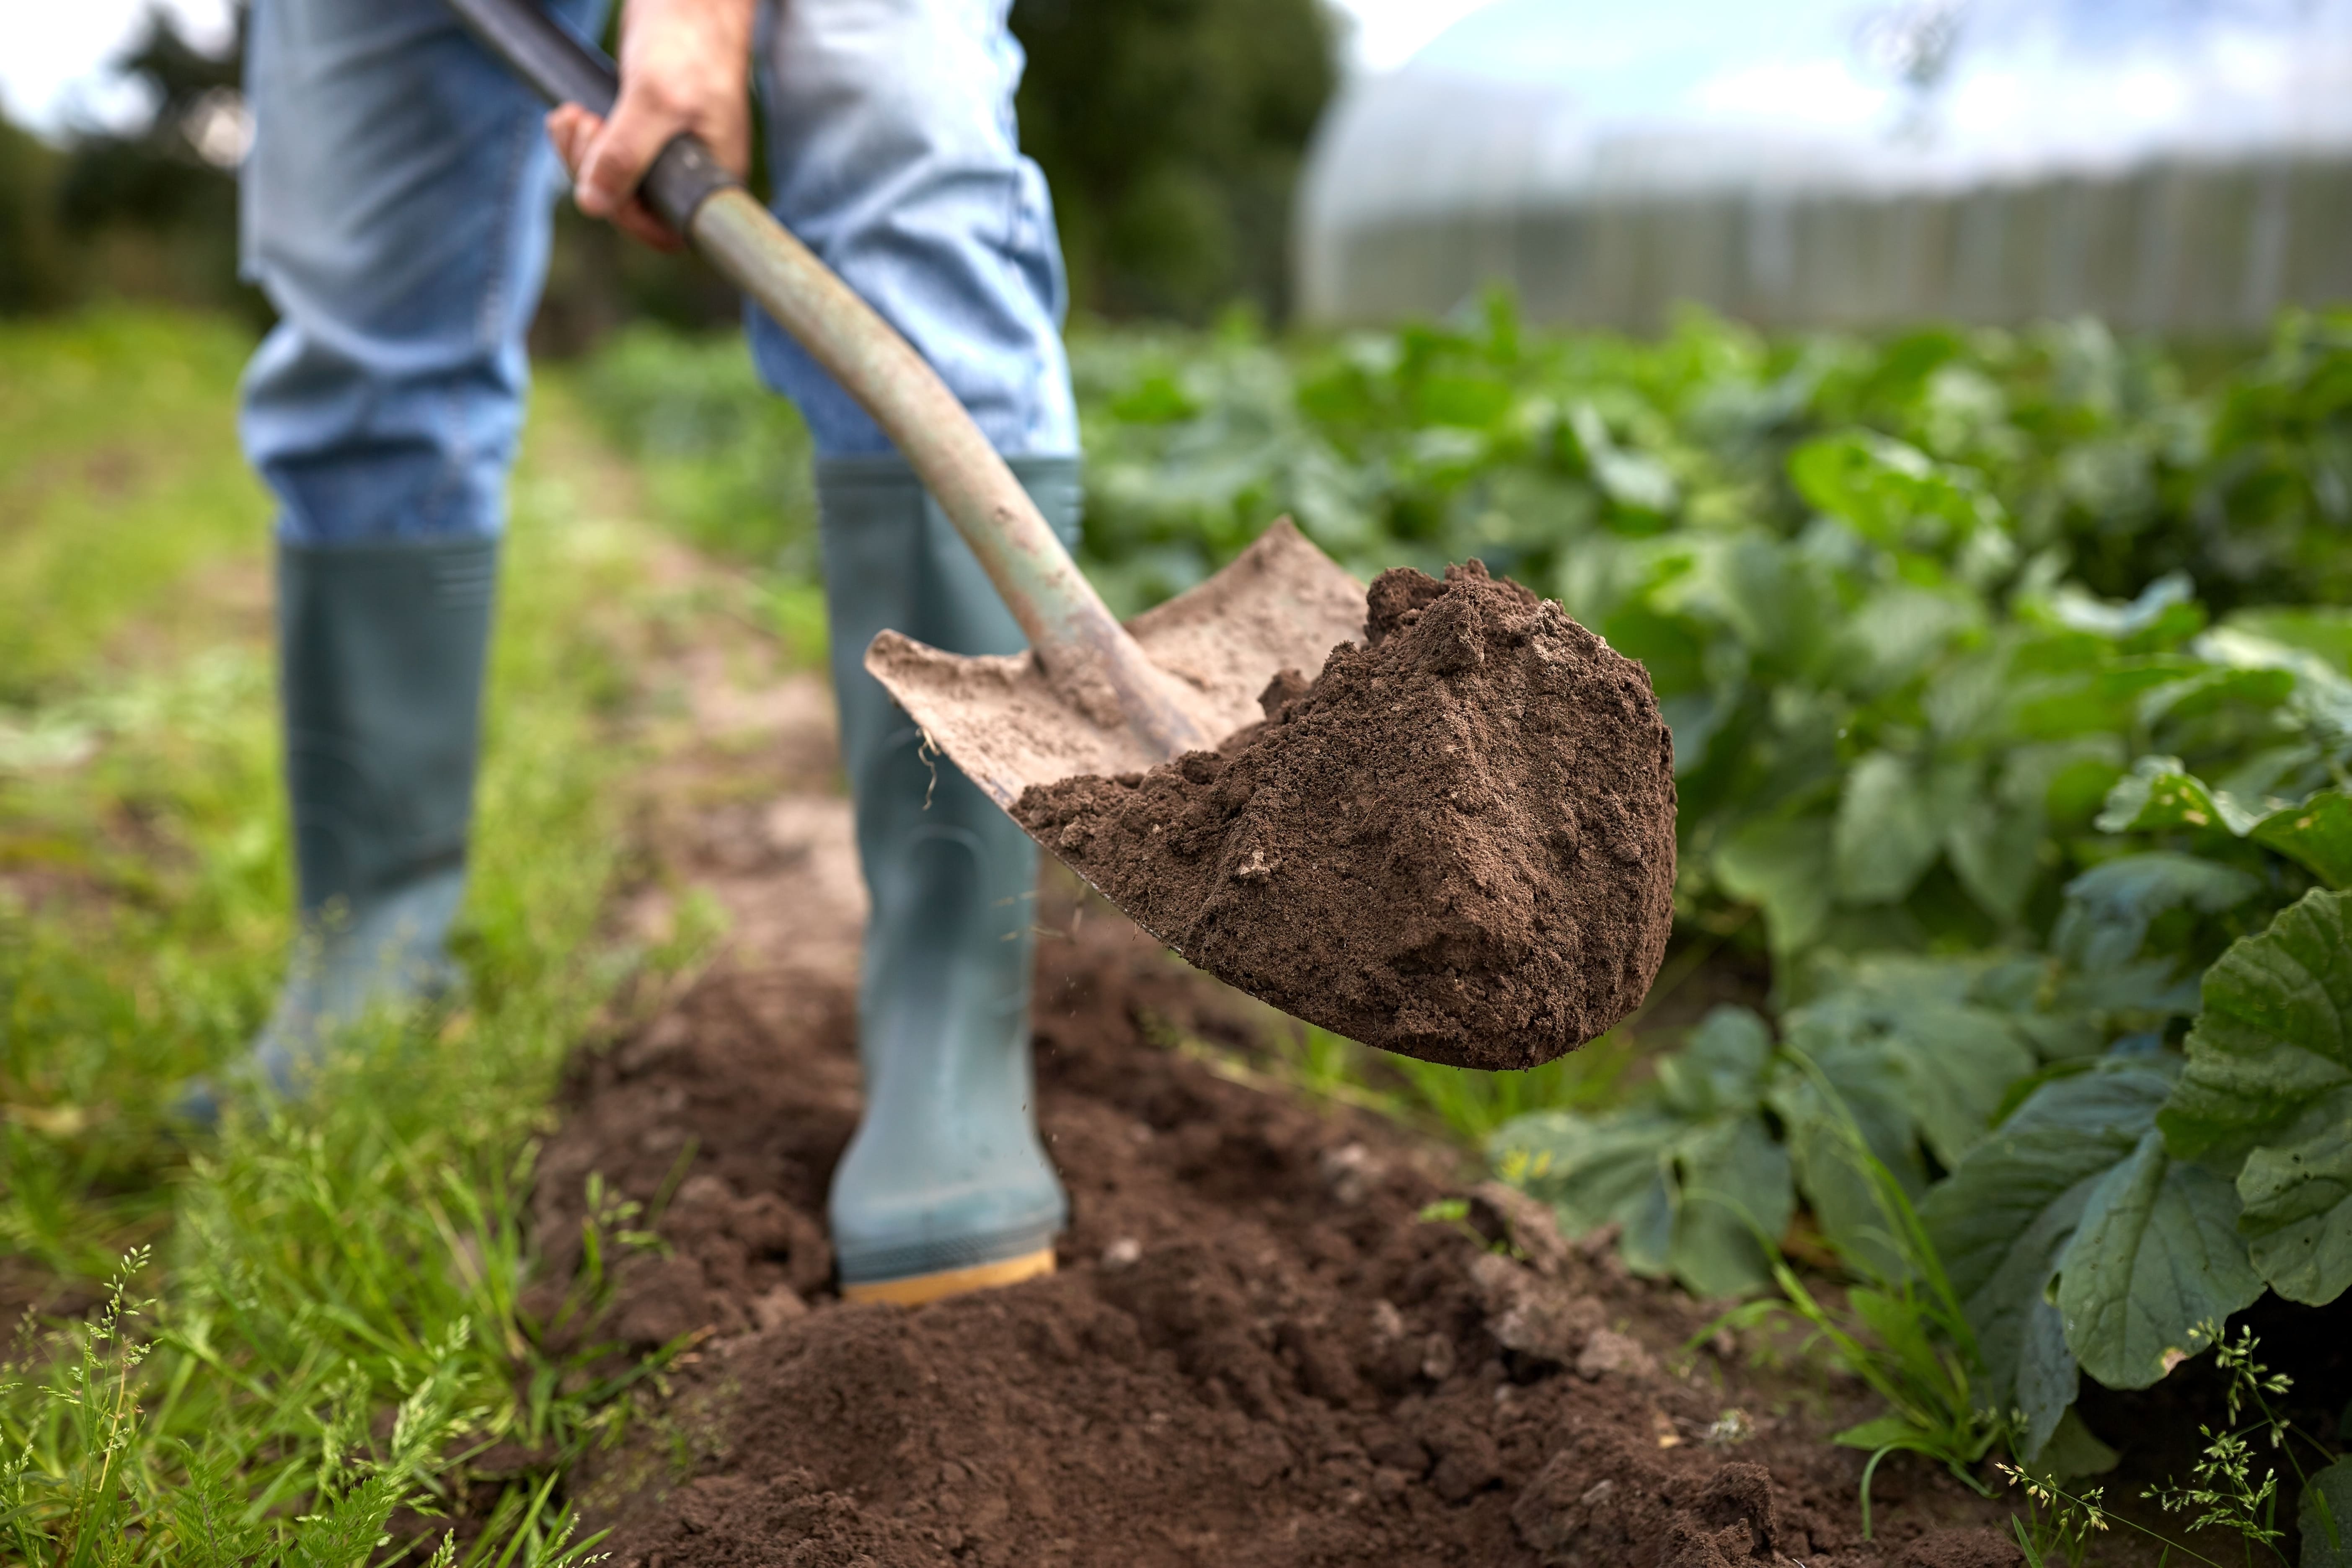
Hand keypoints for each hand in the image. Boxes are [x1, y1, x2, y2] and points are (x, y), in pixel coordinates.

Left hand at [545, 0, 754, 250]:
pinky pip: (604, 155)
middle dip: (593, 171)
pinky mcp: (643, 131)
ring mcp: (666, 154)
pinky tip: (569, 114)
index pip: (666, 232)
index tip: (603, 174)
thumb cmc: (688, 44)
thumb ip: (625, 155)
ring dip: (579, 153)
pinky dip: (580, 139)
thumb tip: (593, 206)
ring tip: (573, 114)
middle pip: (630, 207)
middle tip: (581, 122)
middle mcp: (691, 175)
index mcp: (712, 181)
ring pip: (611, 181)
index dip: (626, 215)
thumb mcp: (654, 101)